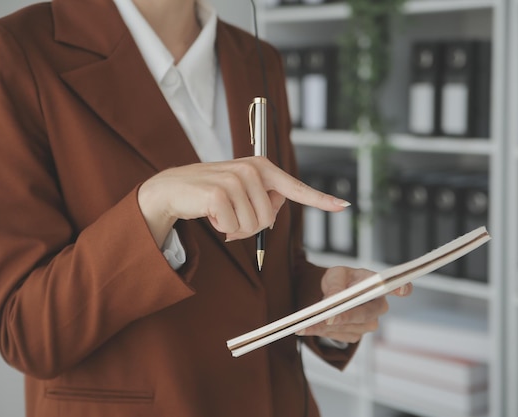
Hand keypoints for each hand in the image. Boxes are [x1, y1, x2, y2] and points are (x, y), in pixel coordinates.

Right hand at [137, 157, 350, 245]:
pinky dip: (222, 228)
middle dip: (250, 226)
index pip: (296, 188)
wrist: (174, 188)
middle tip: (231, 215)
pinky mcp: (218, 193)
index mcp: (263, 168)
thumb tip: (277, 210)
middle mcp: (252, 170)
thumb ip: (265, 199)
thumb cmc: (212, 193)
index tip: (343, 206)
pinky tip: (210, 214)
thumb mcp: (242, 193)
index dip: (320, 199)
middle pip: (269, 220)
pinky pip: (233, 228)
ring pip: (252, 226)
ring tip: (220, 213)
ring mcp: (235, 179)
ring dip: (235, 228)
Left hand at [296, 266, 412, 343]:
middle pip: (365, 314)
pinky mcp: (356, 335)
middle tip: (326, 318)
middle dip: (345, 317)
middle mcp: (378, 306)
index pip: (394, 287)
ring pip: (348, 327)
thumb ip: (335, 285)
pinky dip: (320, 332)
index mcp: (377, 285)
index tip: (403, 289)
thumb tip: (333, 299)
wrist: (334, 294)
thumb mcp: (335, 275)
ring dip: (325, 326)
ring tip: (304, 323)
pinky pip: (338, 336)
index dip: (401, 288)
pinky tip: (305, 328)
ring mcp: (369, 323)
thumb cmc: (341, 280)